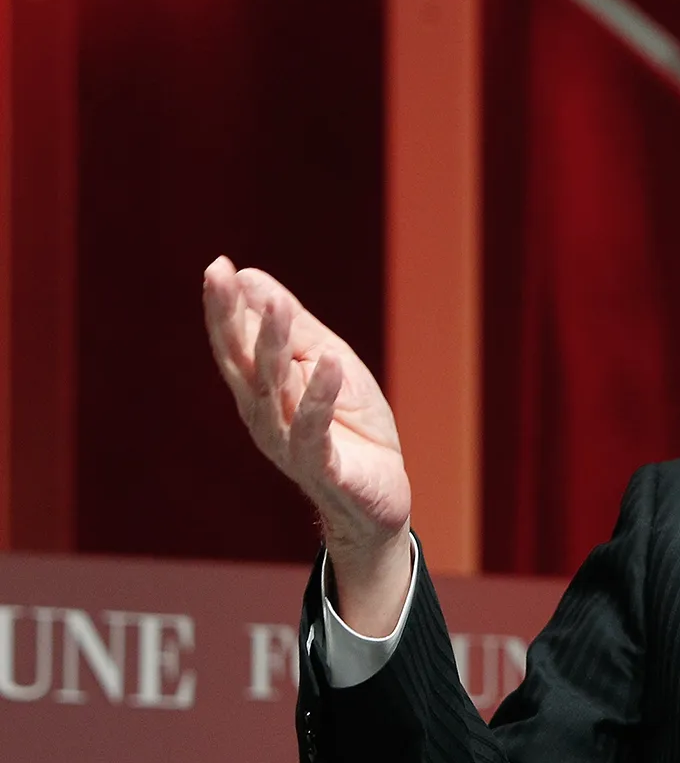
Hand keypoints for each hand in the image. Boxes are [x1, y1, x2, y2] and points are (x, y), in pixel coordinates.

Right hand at [204, 256, 412, 629]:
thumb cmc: (350, 426)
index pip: (235, 344)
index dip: (223, 307)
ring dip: (275, 347)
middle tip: (222, 276)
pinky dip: (319, 396)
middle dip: (233, 318)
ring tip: (278, 307)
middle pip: (244, 363)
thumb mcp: (327, 362)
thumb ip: (293, 326)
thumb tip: (250, 276)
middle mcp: (264, 416)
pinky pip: (314, 431)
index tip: (217, 266)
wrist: (378, 496)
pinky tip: (326, 362)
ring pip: (275, 392)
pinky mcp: (321, 468)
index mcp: (261, 390)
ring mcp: (289, 444)